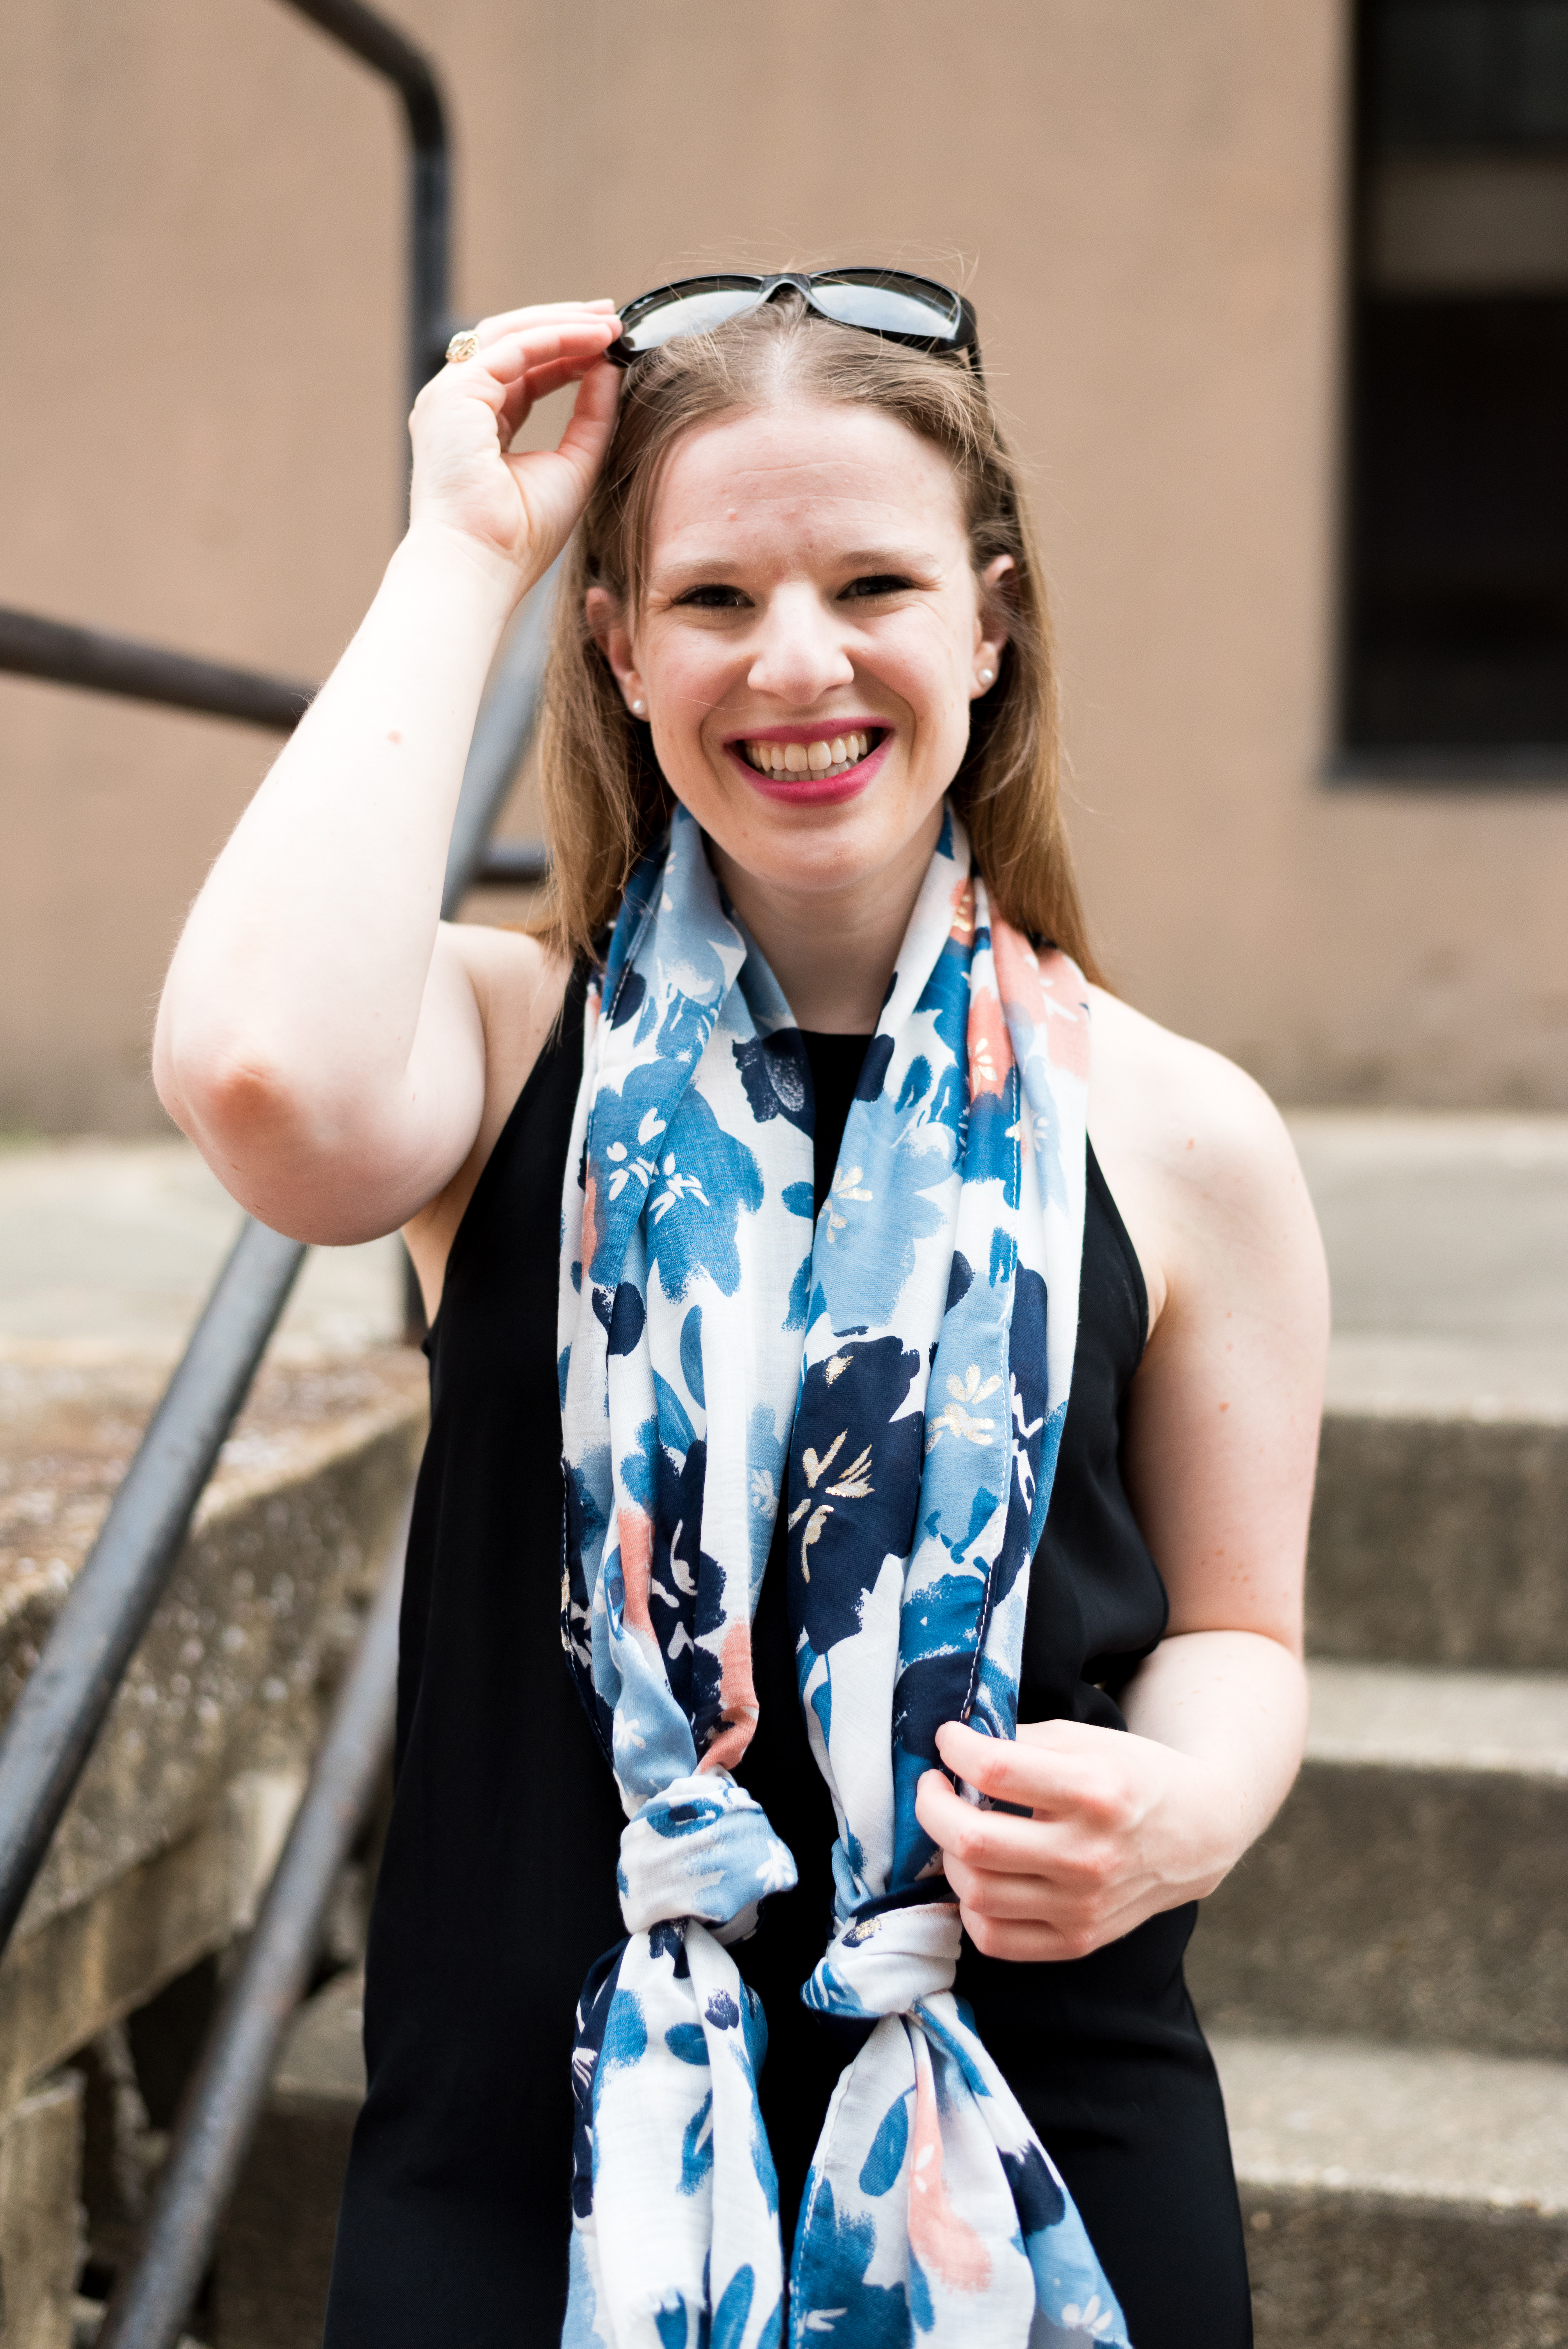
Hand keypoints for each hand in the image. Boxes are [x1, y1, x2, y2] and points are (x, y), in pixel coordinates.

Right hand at [407, 299, 622, 592]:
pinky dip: (555, 338)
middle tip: (612, 316)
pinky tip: (594, 339)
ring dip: (563, 323)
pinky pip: (512, 348)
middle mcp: (457, 406)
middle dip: (565, 324)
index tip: (608, 343)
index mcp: (477, 427)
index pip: (522, 372)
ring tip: (610, 322)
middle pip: (512, 342)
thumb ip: (592, 417)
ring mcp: (449, 396)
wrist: (481, 567)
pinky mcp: (454, 394)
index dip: (566, 352)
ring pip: (509, 334)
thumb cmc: (519, 539)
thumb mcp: (572, 467)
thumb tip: (611, 367)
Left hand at [913, 1715, 1239, 1962]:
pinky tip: (980, 1875)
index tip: (949, 1739)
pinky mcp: (1078, 1940)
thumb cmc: (1130, 1775)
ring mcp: (1083, 1906)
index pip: (995, 1770)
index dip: (955, 1749)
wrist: (1196, 1831)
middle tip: (933, 1786)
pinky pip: (995, 1938)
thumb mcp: (1083, 1740)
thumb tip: (954, 1750)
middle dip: (932, 1805)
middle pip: (974, 1840)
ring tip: (957, 1829)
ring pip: (976, 1893)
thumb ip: (1019, 1742)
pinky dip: (971, 1906)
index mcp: (1096, 1791)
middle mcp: (1090, 1855)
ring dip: (948, 1854)